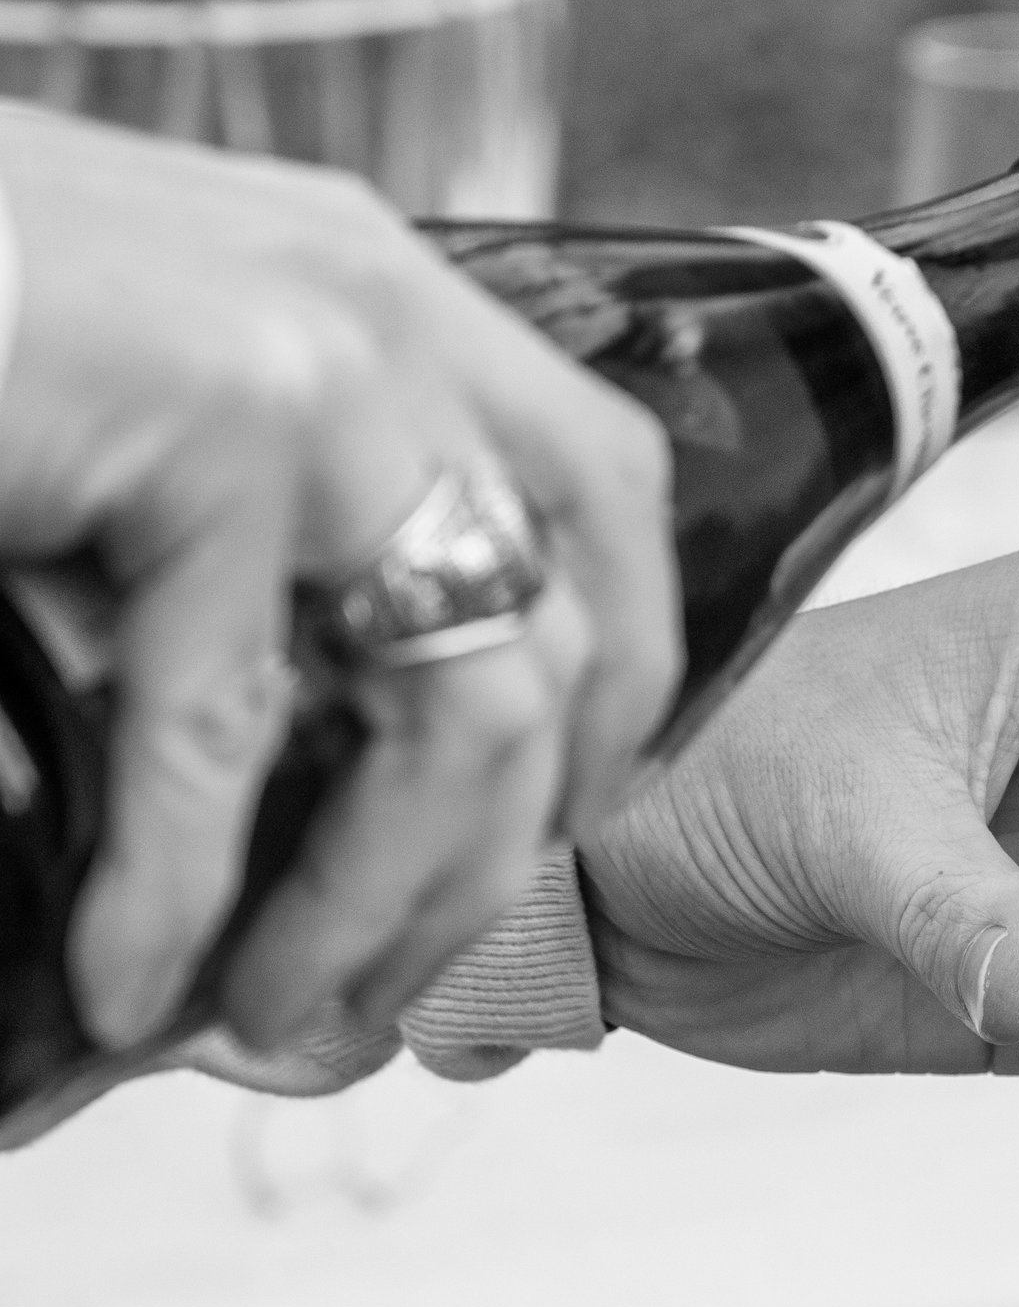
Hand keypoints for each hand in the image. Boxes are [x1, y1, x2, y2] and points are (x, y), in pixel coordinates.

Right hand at [0, 110, 680, 1052]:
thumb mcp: (120, 403)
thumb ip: (232, 529)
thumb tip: (289, 757)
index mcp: (374, 292)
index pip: (601, 495)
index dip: (611, 685)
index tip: (541, 836)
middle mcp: (381, 311)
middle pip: (554, 636)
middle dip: (488, 855)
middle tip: (382, 988)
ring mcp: (316, 359)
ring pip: (454, 711)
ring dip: (370, 904)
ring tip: (273, 1014)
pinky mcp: (210, 419)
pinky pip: (225, 726)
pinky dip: (171, 887)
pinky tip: (121, 978)